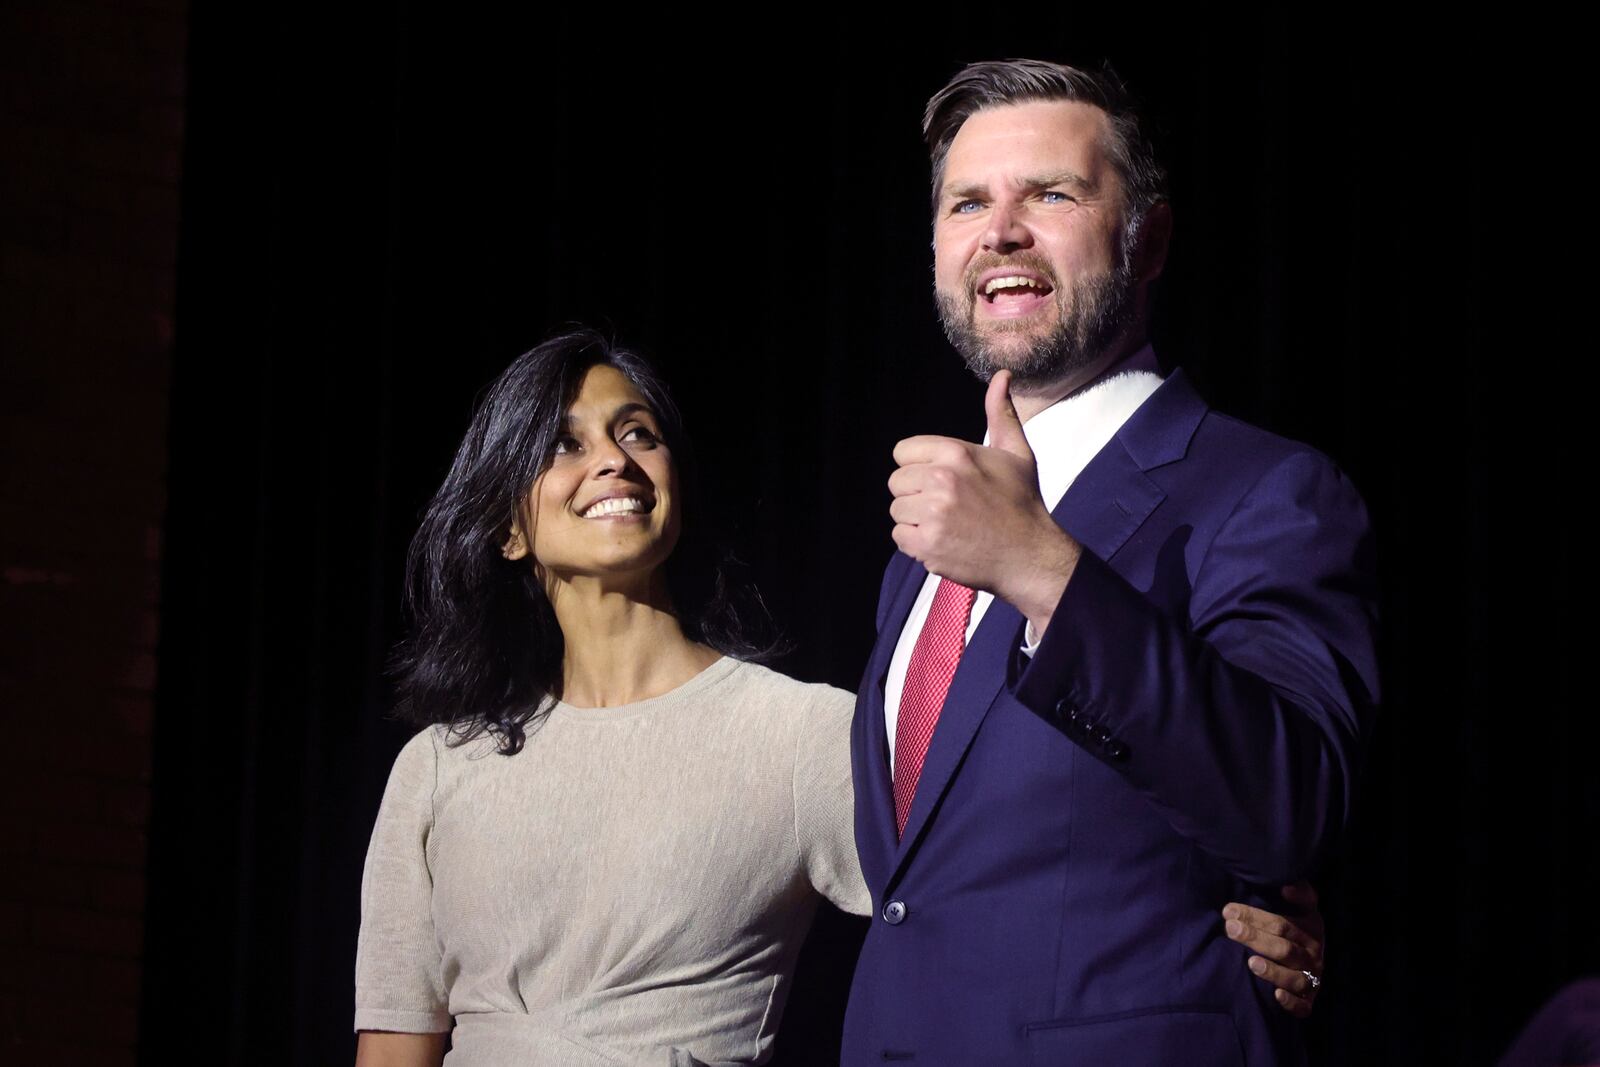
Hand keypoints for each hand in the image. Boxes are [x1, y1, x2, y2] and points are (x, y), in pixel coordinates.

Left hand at [888, 371, 1078, 632]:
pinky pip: (899, 537)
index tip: (940, 480)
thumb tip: (1003, 375)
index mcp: (956, 453)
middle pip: (896, 482)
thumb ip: (1000, 413)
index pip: (902, 452)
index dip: (918, 466)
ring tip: (947, 523)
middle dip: (916, 494)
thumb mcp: (1016, 452)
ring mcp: (933, 514)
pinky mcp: (928, 544)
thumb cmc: (1022, 501)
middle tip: (947, 505)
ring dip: (916, 520)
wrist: (1031, 554)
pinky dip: (917, 543)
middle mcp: (942, 480)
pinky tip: (944, 541)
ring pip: (897, 510)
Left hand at [1223, 881, 1325, 1017]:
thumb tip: (1288, 886)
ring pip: (1293, 977)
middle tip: (1230, 929)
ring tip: (1250, 962)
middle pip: (1283, 948)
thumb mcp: (1305, 911)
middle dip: (1255, 938)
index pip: (1282, 924)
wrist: (1314, 964)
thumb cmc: (1299, 932)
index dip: (1257, 917)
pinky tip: (1276, 996)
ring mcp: (1311, 980)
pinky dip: (1291, 1002)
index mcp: (1310, 932)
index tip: (1229, 910)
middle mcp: (1312, 957)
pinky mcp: (1307, 1002)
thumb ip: (1301, 895)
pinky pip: (1302, 1006)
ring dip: (1273, 971)